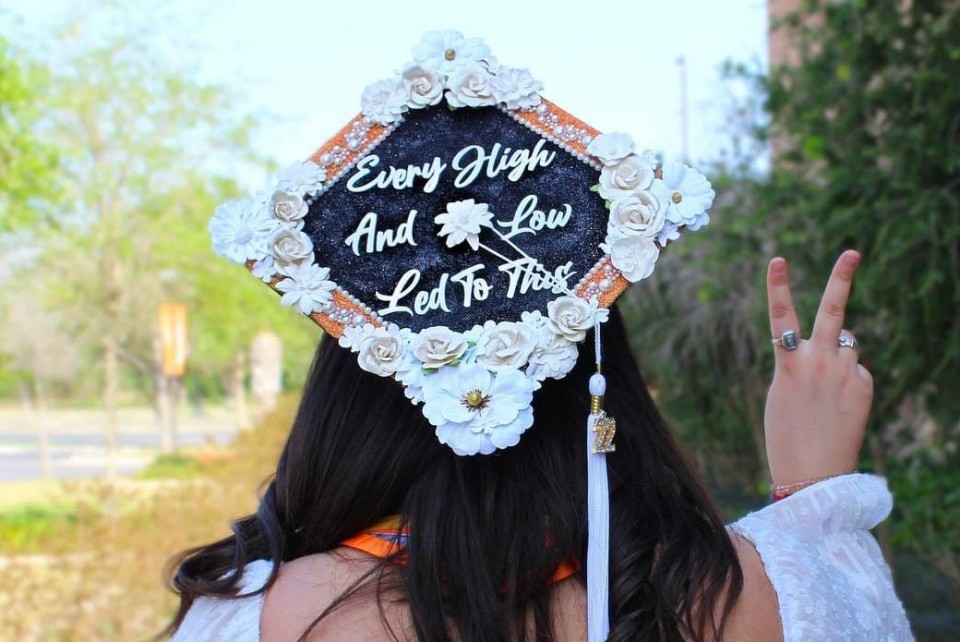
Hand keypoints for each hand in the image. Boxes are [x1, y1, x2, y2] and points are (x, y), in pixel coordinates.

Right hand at [763, 250, 872, 486]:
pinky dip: (849, 381)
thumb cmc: (787, 434)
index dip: (777, 285)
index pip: (780, 316)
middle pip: (832, 311)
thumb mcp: (783, 392)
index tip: (777, 259)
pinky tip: (839, 407)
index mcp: (788, 365)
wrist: (813, 475)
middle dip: (842, 279)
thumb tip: (841, 342)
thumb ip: (804, 361)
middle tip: (852, 252)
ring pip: (847, 344)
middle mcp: (820, 363)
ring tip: (826, 388)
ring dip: (838, 353)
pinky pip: (857, 371)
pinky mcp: (865, 387)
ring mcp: (846, 374)